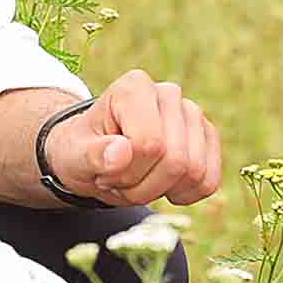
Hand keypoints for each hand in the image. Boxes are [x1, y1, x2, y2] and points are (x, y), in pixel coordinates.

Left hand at [47, 69, 223, 206]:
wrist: (96, 156)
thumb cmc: (83, 151)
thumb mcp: (73, 156)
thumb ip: (92, 155)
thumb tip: (122, 152)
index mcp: (135, 87)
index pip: (150, 144)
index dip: (127, 172)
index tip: (105, 172)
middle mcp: (169, 94)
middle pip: (175, 161)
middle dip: (143, 186)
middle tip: (119, 181)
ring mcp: (192, 114)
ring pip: (194, 172)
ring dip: (161, 191)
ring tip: (137, 180)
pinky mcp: (207, 136)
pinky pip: (209, 180)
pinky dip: (185, 194)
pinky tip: (161, 185)